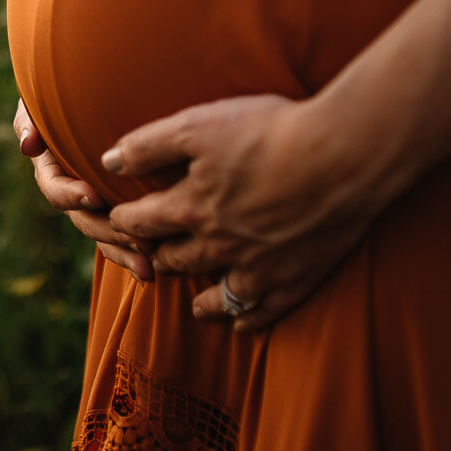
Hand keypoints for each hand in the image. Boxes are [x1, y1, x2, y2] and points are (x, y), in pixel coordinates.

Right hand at [13, 98, 155, 281]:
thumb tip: (28, 145)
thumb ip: (30, 119)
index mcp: (52, 169)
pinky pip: (124, 239)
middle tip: (137, 239)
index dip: (72, 194)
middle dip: (109, 232)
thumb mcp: (41, 100)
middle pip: (85, 221)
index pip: (56, 189)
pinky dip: (136, 254)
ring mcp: (97, 205)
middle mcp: (73, 192)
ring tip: (149, 267)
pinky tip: (156, 268)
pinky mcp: (120, 210)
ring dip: (125, 252)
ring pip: (106, 236)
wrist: (101, 91)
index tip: (95, 195)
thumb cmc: (67, 90)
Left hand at [99, 93, 384, 331]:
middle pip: (175, 259)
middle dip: (157, 255)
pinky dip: (247, 321)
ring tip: (193, 304)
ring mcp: (258, 269)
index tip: (118, 219)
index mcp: (190, 208)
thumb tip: (107, 161)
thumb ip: (149, 145)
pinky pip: (263, 312)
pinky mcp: (296, 279)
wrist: (343, 156)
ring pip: (216, 296)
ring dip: (199, 299)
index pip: (141, 222)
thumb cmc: (270, 132)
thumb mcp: (199, 125)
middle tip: (152, 256)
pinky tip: (240, 325)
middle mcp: (218, 246)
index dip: (125, 219)